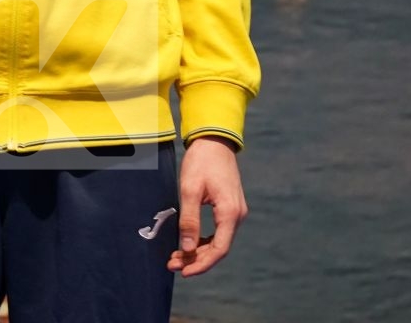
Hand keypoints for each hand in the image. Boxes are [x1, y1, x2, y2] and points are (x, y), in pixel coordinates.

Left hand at [166, 137, 248, 276]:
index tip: (183, 271)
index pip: (219, 250)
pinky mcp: (230, 208)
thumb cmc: (201, 161)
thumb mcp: (190, 189)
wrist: (214, 140)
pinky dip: (204, 240)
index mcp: (230, 213)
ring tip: (176, 257)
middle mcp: (237, 215)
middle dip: (196, 259)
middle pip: (218, 248)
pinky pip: (219, 231)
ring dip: (198, 251)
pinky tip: (189, 243)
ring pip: (218, 241)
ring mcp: (235, 212)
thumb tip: (187, 249)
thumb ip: (189, 220)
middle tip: (172, 263)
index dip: (201, 264)